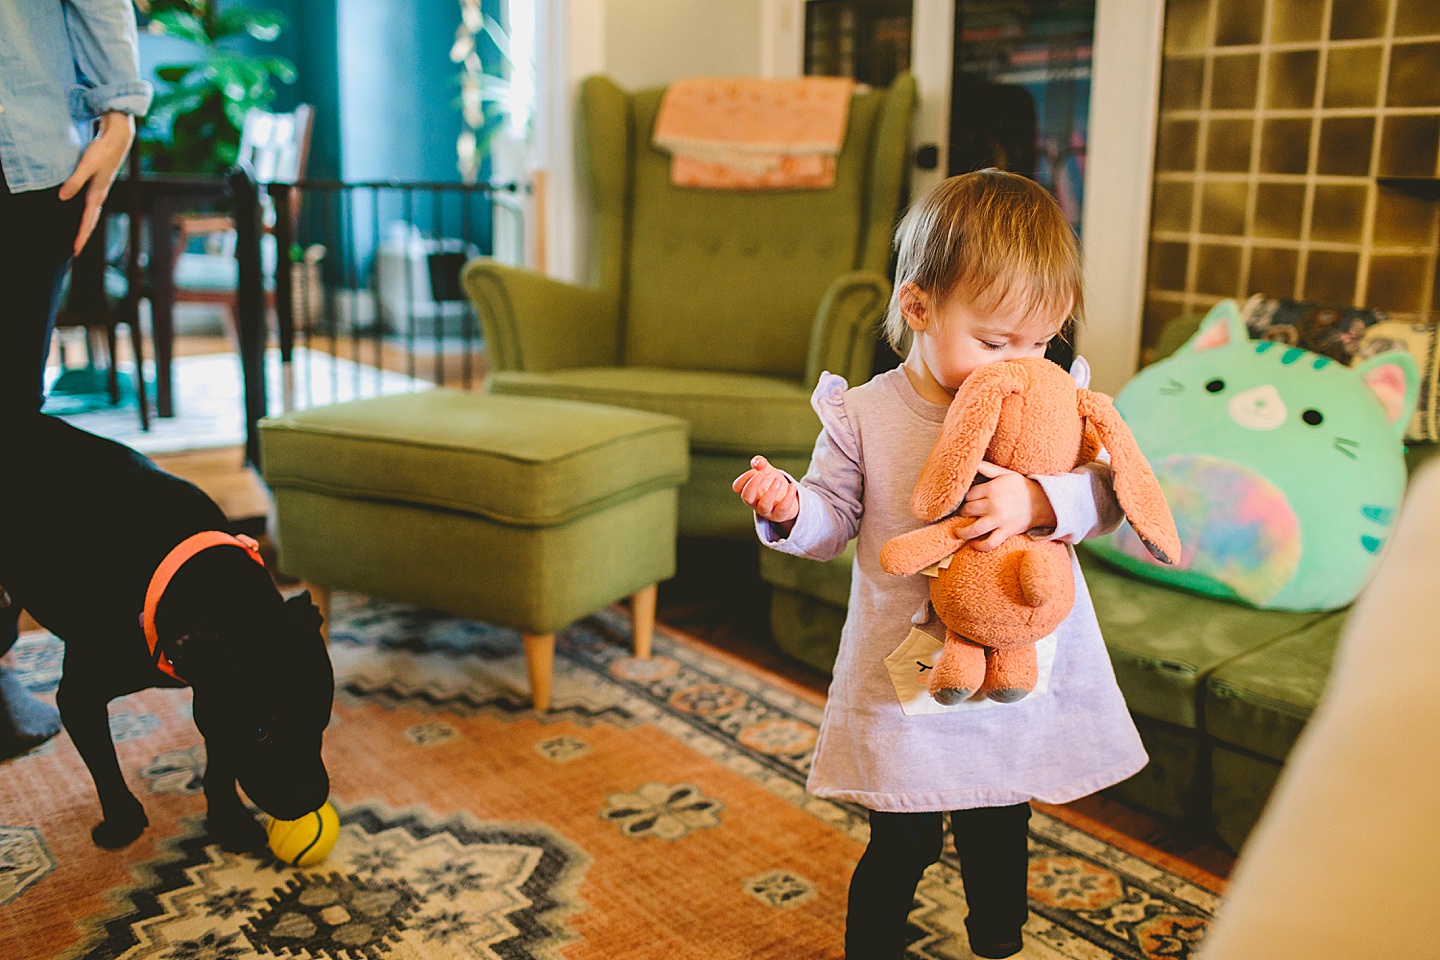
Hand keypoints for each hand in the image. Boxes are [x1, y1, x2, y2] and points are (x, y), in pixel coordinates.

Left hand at [59, 111, 134, 256]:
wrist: (119, 139)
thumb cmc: (102, 151)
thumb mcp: (86, 165)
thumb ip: (74, 182)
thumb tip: (62, 198)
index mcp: (98, 194)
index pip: (88, 220)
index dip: (81, 235)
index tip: (75, 250)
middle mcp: (100, 194)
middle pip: (91, 220)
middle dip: (83, 235)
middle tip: (76, 251)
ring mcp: (101, 189)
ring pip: (93, 213)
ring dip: (86, 226)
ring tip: (79, 236)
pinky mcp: (100, 183)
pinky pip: (93, 205)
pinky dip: (88, 214)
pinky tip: (84, 213)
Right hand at [732, 455, 799, 525]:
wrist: (787, 497)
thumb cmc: (771, 483)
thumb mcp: (766, 470)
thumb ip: (760, 463)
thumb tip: (759, 462)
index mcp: (748, 491)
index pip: (738, 487)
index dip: (744, 478)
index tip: (755, 470)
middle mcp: (754, 502)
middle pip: (747, 497)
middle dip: (752, 485)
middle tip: (760, 474)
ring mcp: (766, 510)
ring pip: (764, 505)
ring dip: (771, 492)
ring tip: (778, 480)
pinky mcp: (779, 515)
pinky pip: (782, 509)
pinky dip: (788, 497)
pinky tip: (792, 486)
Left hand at [955, 461, 1056, 550]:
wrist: (1043, 502)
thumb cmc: (1021, 487)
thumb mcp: (1005, 473)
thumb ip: (987, 468)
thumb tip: (972, 463)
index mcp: (992, 489)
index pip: (968, 494)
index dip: (964, 497)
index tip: (964, 499)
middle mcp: (993, 505)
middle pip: (968, 510)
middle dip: (962, 512)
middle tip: (962, 513)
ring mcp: (999, 520)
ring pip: (974, 529)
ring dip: (962, 532)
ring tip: (957, 532)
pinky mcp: (1005, 532)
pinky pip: (989, 543)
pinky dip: (979, 546)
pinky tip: (973, 543)